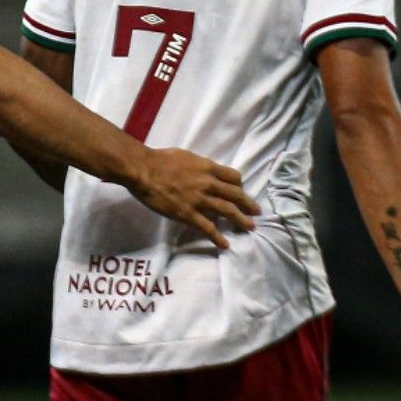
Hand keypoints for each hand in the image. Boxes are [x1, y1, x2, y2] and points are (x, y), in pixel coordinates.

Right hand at [129, 148, 259, 248]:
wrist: (143, 170)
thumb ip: (199, 166)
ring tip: (250, 227)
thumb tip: (205, 171)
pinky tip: (225, 244)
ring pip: (227, 211)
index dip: (240, 186)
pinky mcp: (188, 214)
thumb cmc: (161, 160)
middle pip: (236, 195)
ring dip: (241, 220)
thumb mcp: (187, 156)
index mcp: (208, 168)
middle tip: (257, 212)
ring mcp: (200, 200)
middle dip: (248, 205)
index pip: (234, 177)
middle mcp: (209, 184)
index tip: (240, 192)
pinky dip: (218, 237)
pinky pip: (207, 227)